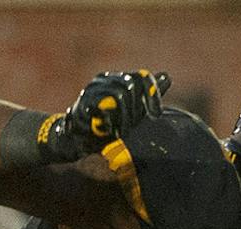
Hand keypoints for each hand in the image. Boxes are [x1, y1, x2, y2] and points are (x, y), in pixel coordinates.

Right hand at [42, 70, 169, 162]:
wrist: (73, 139)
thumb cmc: (104, 125)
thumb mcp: (130, 111)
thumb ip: (146, 95)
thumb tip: (167, 77)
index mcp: (115, 79)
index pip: (141, 77)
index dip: (152, 94)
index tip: (156, 114)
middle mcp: (102, 80)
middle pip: (131, 85)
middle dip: (136, 109)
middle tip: (131, 126)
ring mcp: (90, 90)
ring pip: (120, 94)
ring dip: (125, 116)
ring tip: (121, 130)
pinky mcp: (82, 104)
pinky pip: (104, 108)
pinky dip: (111, 123)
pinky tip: (110, 132)